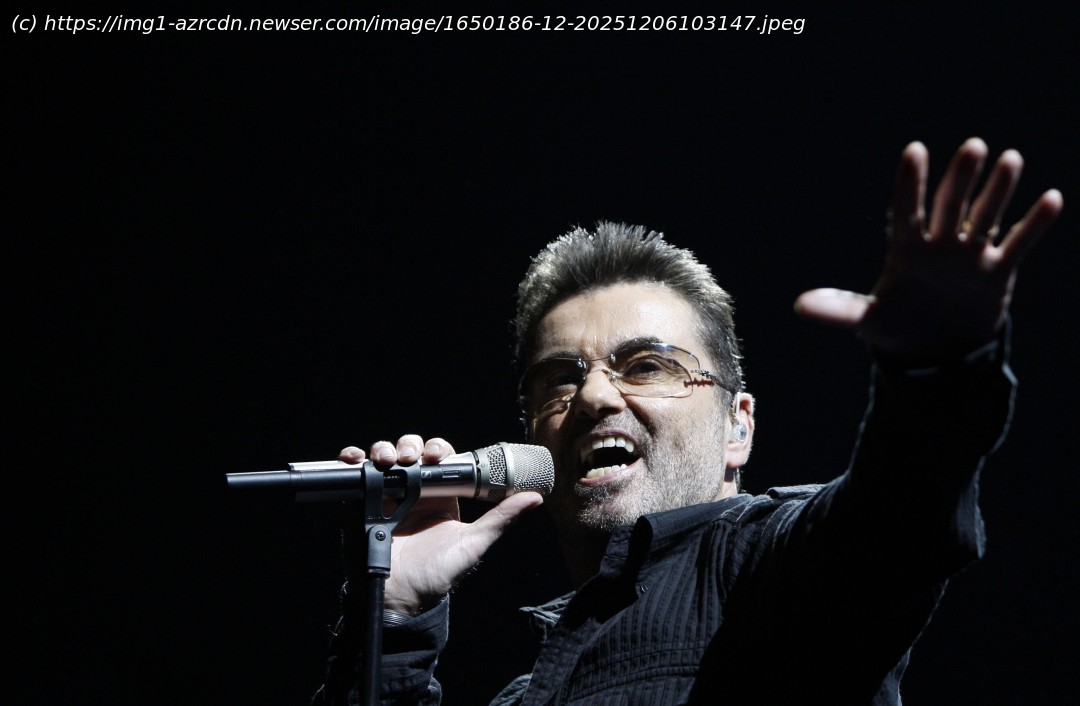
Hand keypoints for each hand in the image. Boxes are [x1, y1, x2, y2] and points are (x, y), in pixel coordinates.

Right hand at [338, 435, 543, 615]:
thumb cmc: (438, 574)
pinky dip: (353, 460)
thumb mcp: (474, 543)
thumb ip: (502, 518)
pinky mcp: (363, 504)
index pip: (441, 459)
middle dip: (410, 445)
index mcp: (442, 497)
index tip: (437, 457)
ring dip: (384, 449)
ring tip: (386, 459)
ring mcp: (387, 497)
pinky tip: (357, 458)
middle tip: (412, 458)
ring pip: (384, 457)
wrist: (401, 597)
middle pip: (411, 452)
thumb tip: (536, 497)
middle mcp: (414, 492)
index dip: (439, 450)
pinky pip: (355, 475)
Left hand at [795, 138, 1062, 364]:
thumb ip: (838, 311)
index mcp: (905, 250)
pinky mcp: (997, 271)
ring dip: (998, 190)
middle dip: (961, 178)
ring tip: (1010, 159)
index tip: (914, 151)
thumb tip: (799, 306)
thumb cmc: (897, 328)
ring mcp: (969, 255)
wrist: (935, 351)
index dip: (910, 184)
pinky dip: (1034, 224)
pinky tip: (1051, 198)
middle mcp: (938, 245)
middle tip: (973, 147)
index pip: (906, 210)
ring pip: (985, 215)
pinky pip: (1018, 243)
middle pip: (949, 204)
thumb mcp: (867, 321)